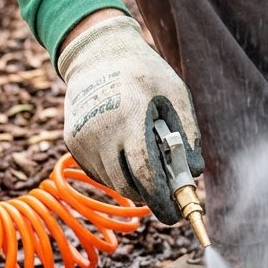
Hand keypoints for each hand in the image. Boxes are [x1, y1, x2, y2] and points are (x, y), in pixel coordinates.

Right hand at [57, 13, 202, 222]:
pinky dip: (116, 171)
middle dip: (150, 196)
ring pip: (113, 182)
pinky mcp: (73, 141)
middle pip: (128, 186)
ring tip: (146, 160)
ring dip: (133, 182)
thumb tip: (194, 174)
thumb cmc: (143, 73)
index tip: (175, 214)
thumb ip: (187, 134)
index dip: (162, 200)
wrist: (97, 53)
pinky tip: (125, 149)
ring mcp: (82, 138)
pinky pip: (99, 172)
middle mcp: (101, 132)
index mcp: (129, 118)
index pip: (145, 175)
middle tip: (166, 194)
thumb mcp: (175, 94)